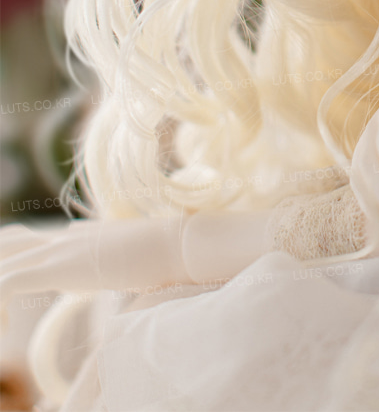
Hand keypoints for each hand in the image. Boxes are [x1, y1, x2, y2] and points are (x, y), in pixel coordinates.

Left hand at [0, 217, 187, 308]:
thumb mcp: (127, 259)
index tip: (3, 296)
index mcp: (74, 238)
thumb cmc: (162, 255)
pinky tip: (2, 329)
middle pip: (6, 243)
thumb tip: (112, 266)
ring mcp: (57, 249)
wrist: (174, 244)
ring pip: (0, 263)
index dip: (6, 256)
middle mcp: (60, 239)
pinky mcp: (56, 266)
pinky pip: (6, 283)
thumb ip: (108, 260)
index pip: (22, 240)